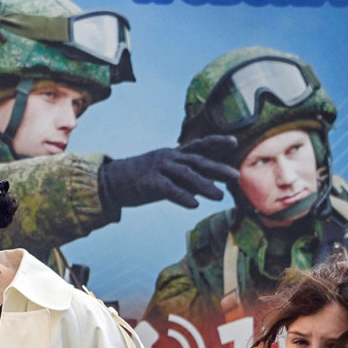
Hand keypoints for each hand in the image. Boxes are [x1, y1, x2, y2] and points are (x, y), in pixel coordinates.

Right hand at [99, 134, 239, 209]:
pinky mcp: (149, 182)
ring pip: (186, 175)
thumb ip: (188, 179)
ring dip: (204, 185)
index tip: (234, 142)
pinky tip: (194, 205)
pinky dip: (182, 196)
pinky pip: (169, 189)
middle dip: (217, 168)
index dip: (216, 143)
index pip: (199, 146)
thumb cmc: (143, 179)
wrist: (112, 181)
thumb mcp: (167, 175)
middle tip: (235, 177)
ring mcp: (158, 168)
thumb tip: (210, 186)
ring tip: (219, 196)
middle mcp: (169, 158)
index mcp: (174, 154)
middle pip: (197, 161)